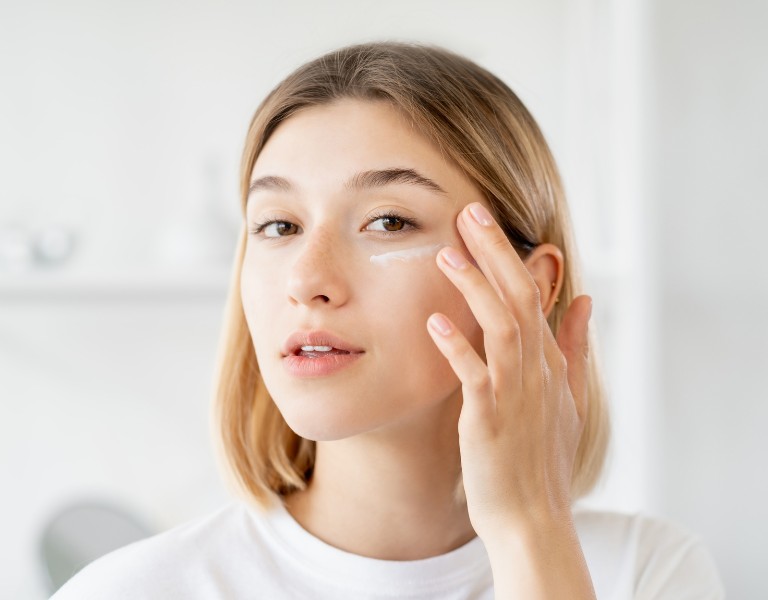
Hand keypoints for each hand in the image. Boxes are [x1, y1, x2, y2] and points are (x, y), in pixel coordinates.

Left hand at [426, 202, 592, 537]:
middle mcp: (537, 371)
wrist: (533, 518)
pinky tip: (434, 320)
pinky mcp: (490, 420)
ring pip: (502, 327)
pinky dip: (457, 347)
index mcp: (550, 363)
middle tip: (469, 211)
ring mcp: (515, 395)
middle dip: (495, 252)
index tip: (484, 222)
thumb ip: (576, 347)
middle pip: (520, 298)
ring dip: (476, 288)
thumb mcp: (570, 399)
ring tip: (448, 252)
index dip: (509, 256)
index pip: (533, 296)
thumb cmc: (543, 459)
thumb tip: (585, 299)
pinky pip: (475, 376)